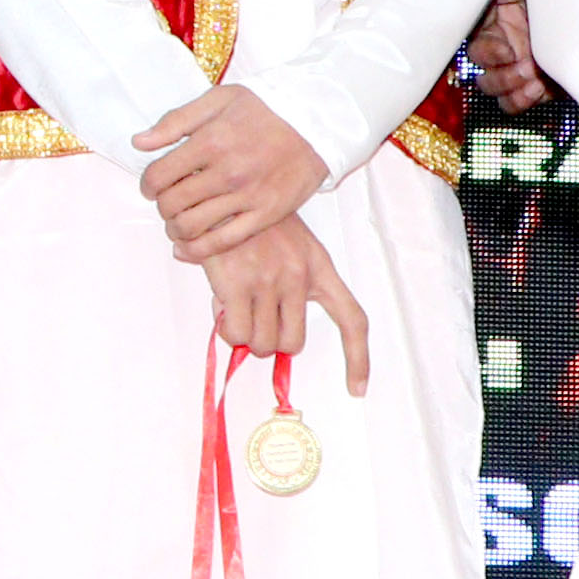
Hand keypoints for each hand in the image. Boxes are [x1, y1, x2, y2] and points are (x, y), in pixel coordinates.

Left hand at [135, 82, 330, 263]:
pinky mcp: (266, 215)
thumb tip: (139, 142)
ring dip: (175, 228)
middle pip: (172, 204)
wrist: (317, 120)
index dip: (147, 185)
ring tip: (178, 221)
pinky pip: (223, 243)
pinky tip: (187, 247)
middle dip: (161, 206)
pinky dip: (197, 250)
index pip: (158, 176)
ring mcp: (247, 196)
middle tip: (166, 203)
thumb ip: (175, 121)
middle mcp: (227, 172)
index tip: (151, 186)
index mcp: (210, 142)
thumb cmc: (265, 107)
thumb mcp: (218, 99)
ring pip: (192, 226)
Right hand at [198, 215, 375, 396]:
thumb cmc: (254, 220)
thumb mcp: (287, 245)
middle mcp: (299, 277)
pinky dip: (226, 330)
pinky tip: (221, 308)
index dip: (358, 359)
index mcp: (319, 267)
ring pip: (262, 343)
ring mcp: (269, 281)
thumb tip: (263, 333)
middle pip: (293, 343)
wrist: (223, 191)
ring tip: (235, 309)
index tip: (357, 388)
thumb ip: (287, 286)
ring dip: (245, 336)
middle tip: (254, 320)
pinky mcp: (237, 285)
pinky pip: (235, 333)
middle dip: (270, 341)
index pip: (353, 319)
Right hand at [464, 0, 549, 116]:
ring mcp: (514, 70)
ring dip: (510, 89)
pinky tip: (539, 90)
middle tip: (526, 68)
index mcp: (496, 25)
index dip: (488, 52)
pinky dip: (522, 100)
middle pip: (481, 72)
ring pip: (494, 90)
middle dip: (502, 75)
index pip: (477, 44)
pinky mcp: (531, 87)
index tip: (507, 51)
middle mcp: (502, 49)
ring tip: (534, 83)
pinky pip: (514, 102)